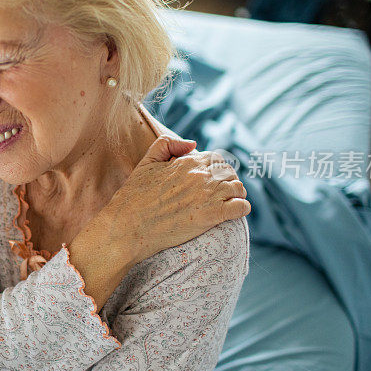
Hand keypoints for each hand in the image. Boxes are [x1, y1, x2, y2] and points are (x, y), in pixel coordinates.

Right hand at [97, 135, 250, 265]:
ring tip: (229, 202)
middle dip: (228, 180)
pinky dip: (242, 208)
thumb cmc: (133, 197)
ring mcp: (208, 195)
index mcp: (187, 162)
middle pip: (230, 172)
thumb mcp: (146, 162)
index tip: (211, 179)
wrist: (128, 226)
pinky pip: (241, 207)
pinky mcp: (212, 216)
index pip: (215, 158)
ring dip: (237, 194)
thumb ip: (167, 144)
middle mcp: (201, 176)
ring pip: (238, 188)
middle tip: (222, 192)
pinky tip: (234, 212)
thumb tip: (193, 143)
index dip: (216, 168)